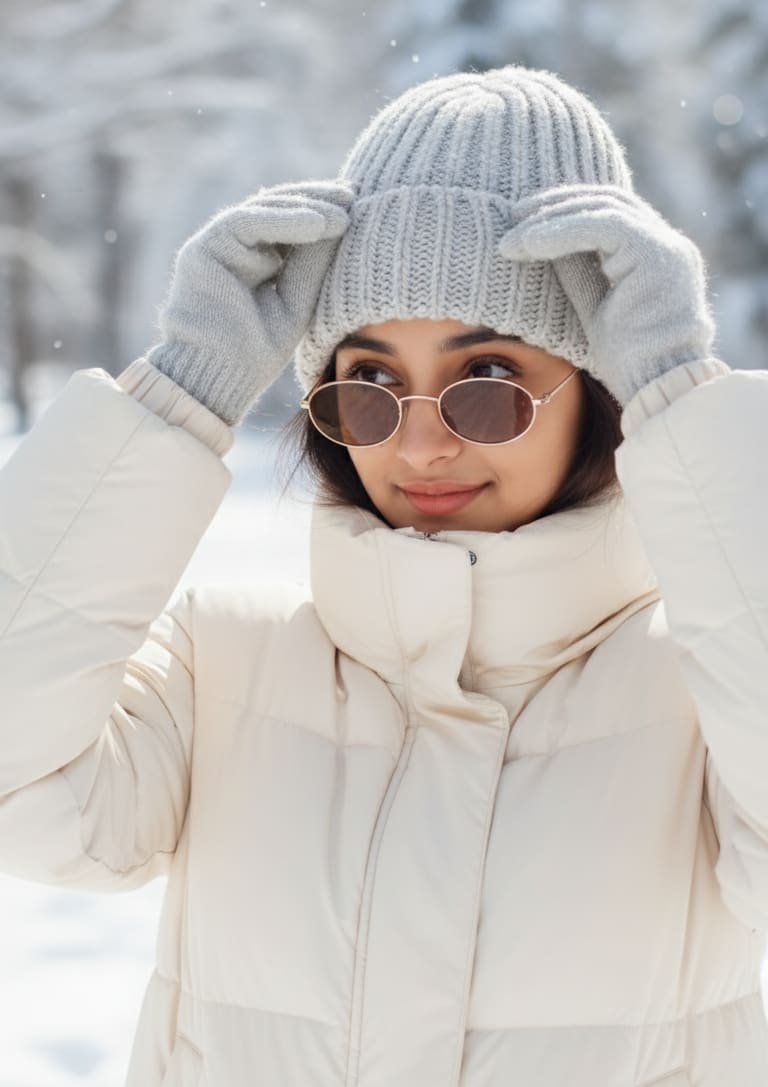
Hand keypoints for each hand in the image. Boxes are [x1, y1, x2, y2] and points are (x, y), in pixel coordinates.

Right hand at [147, 180, 353, 424]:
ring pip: (263, 211)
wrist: (219, 379)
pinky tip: (316, 223)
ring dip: (305, 207)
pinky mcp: (203, 249)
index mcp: (258, 263)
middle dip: (316, 201)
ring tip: (341, 211)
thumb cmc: (255, 353)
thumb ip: (311, 265)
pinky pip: (246, 223)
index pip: (292, 226)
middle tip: (353, 194)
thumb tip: (341, 221)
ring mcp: (218, 247)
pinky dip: (282, 220)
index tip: (357, 208)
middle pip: (278, 210)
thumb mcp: (296, 302)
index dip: (323, 214)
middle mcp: (236, 249)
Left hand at [497, 184, 714, 405]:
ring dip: (552, 219)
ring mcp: (666, 248)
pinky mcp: (658, 256)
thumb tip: (542, 242)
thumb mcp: (594, 307)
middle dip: (556, 204)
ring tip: (514, 237)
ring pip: (604, 209)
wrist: (658, 390)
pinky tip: (530, 244)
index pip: (609, 213)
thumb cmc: (627, 364)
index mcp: (653, 257)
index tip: (523, 219)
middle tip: (513, 214)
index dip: (565, 210)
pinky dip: (563, 231)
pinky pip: (604, 226)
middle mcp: (666, 245)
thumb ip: (578, 272)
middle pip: (607, 201)